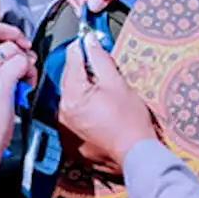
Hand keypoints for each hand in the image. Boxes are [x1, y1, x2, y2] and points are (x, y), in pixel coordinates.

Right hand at [0, 38, 36, 164]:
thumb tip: (2, 61)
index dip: (0, 33)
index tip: (10, 40)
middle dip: (15, 36)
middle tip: (24, 49)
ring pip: (13, 49)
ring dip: (25, 61)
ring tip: (25, 76)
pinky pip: (22, 64)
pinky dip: (30, 73)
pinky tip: (27, 85)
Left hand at [57, 36, 157, 169]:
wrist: (135, 155)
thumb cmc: (130, 125)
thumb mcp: (118, 83)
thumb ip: (100, 60)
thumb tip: (90, 43)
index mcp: (73, 96)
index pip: (71, 60)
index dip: (82, 47)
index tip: (89, 41)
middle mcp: (63, 112)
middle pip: (69, 78)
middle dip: (84, 70)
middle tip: (102, 67)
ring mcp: (65, 127)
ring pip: (71, 97)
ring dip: (83, 90)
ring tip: (105, 94)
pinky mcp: (71, 139)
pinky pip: (73, 115)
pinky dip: (83, 108)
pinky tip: (100, 110)